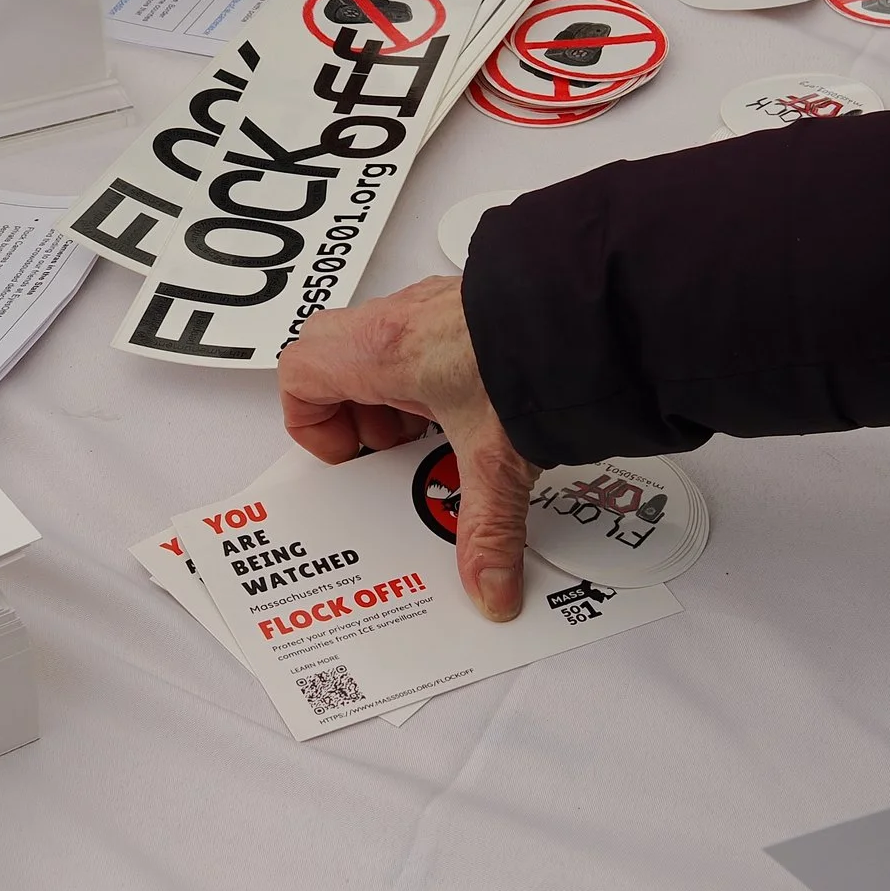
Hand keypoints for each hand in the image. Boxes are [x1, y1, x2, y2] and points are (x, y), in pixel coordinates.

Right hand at [277, 275, 540, 621]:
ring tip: (441, 430)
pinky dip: (435, 373)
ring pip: (381, 344)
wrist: (588, 307)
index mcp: (380, 351)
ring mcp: (433, 305)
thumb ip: (488, 532)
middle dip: (354, 409)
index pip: (301, 372)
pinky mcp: (467, 302)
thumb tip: (489, 588)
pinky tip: (477, 406)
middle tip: (392, 444)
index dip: (311, 422)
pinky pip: (424, 337)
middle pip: (333, 355)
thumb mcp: (497, 462)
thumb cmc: (530, 356)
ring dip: (398, 391)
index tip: (350, 455)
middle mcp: (398, 319)